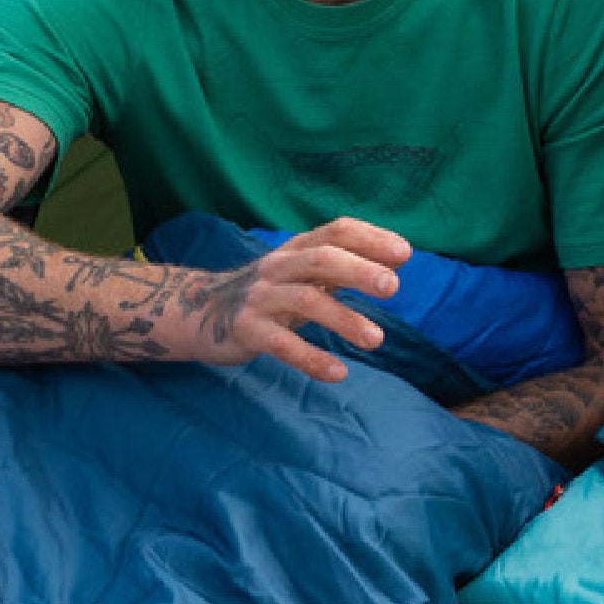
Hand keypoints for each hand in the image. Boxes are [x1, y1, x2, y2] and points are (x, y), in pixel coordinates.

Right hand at [182, 219, 413, 382]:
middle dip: (358, 270)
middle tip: (392, 287)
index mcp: (298, 248)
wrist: (199, 311)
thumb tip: (398, 259)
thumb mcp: (304, 272)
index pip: (336, 231)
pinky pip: (281, 344)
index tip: (404, 253)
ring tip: (376, 340)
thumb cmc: (271, 291)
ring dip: (343, 319)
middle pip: (321, 259)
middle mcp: (279, 267)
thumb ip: (345, 265)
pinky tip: (338, 373)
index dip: (370, 238)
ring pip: (304, 301)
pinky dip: (310, 359)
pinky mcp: (246, 330)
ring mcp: (261, 298)